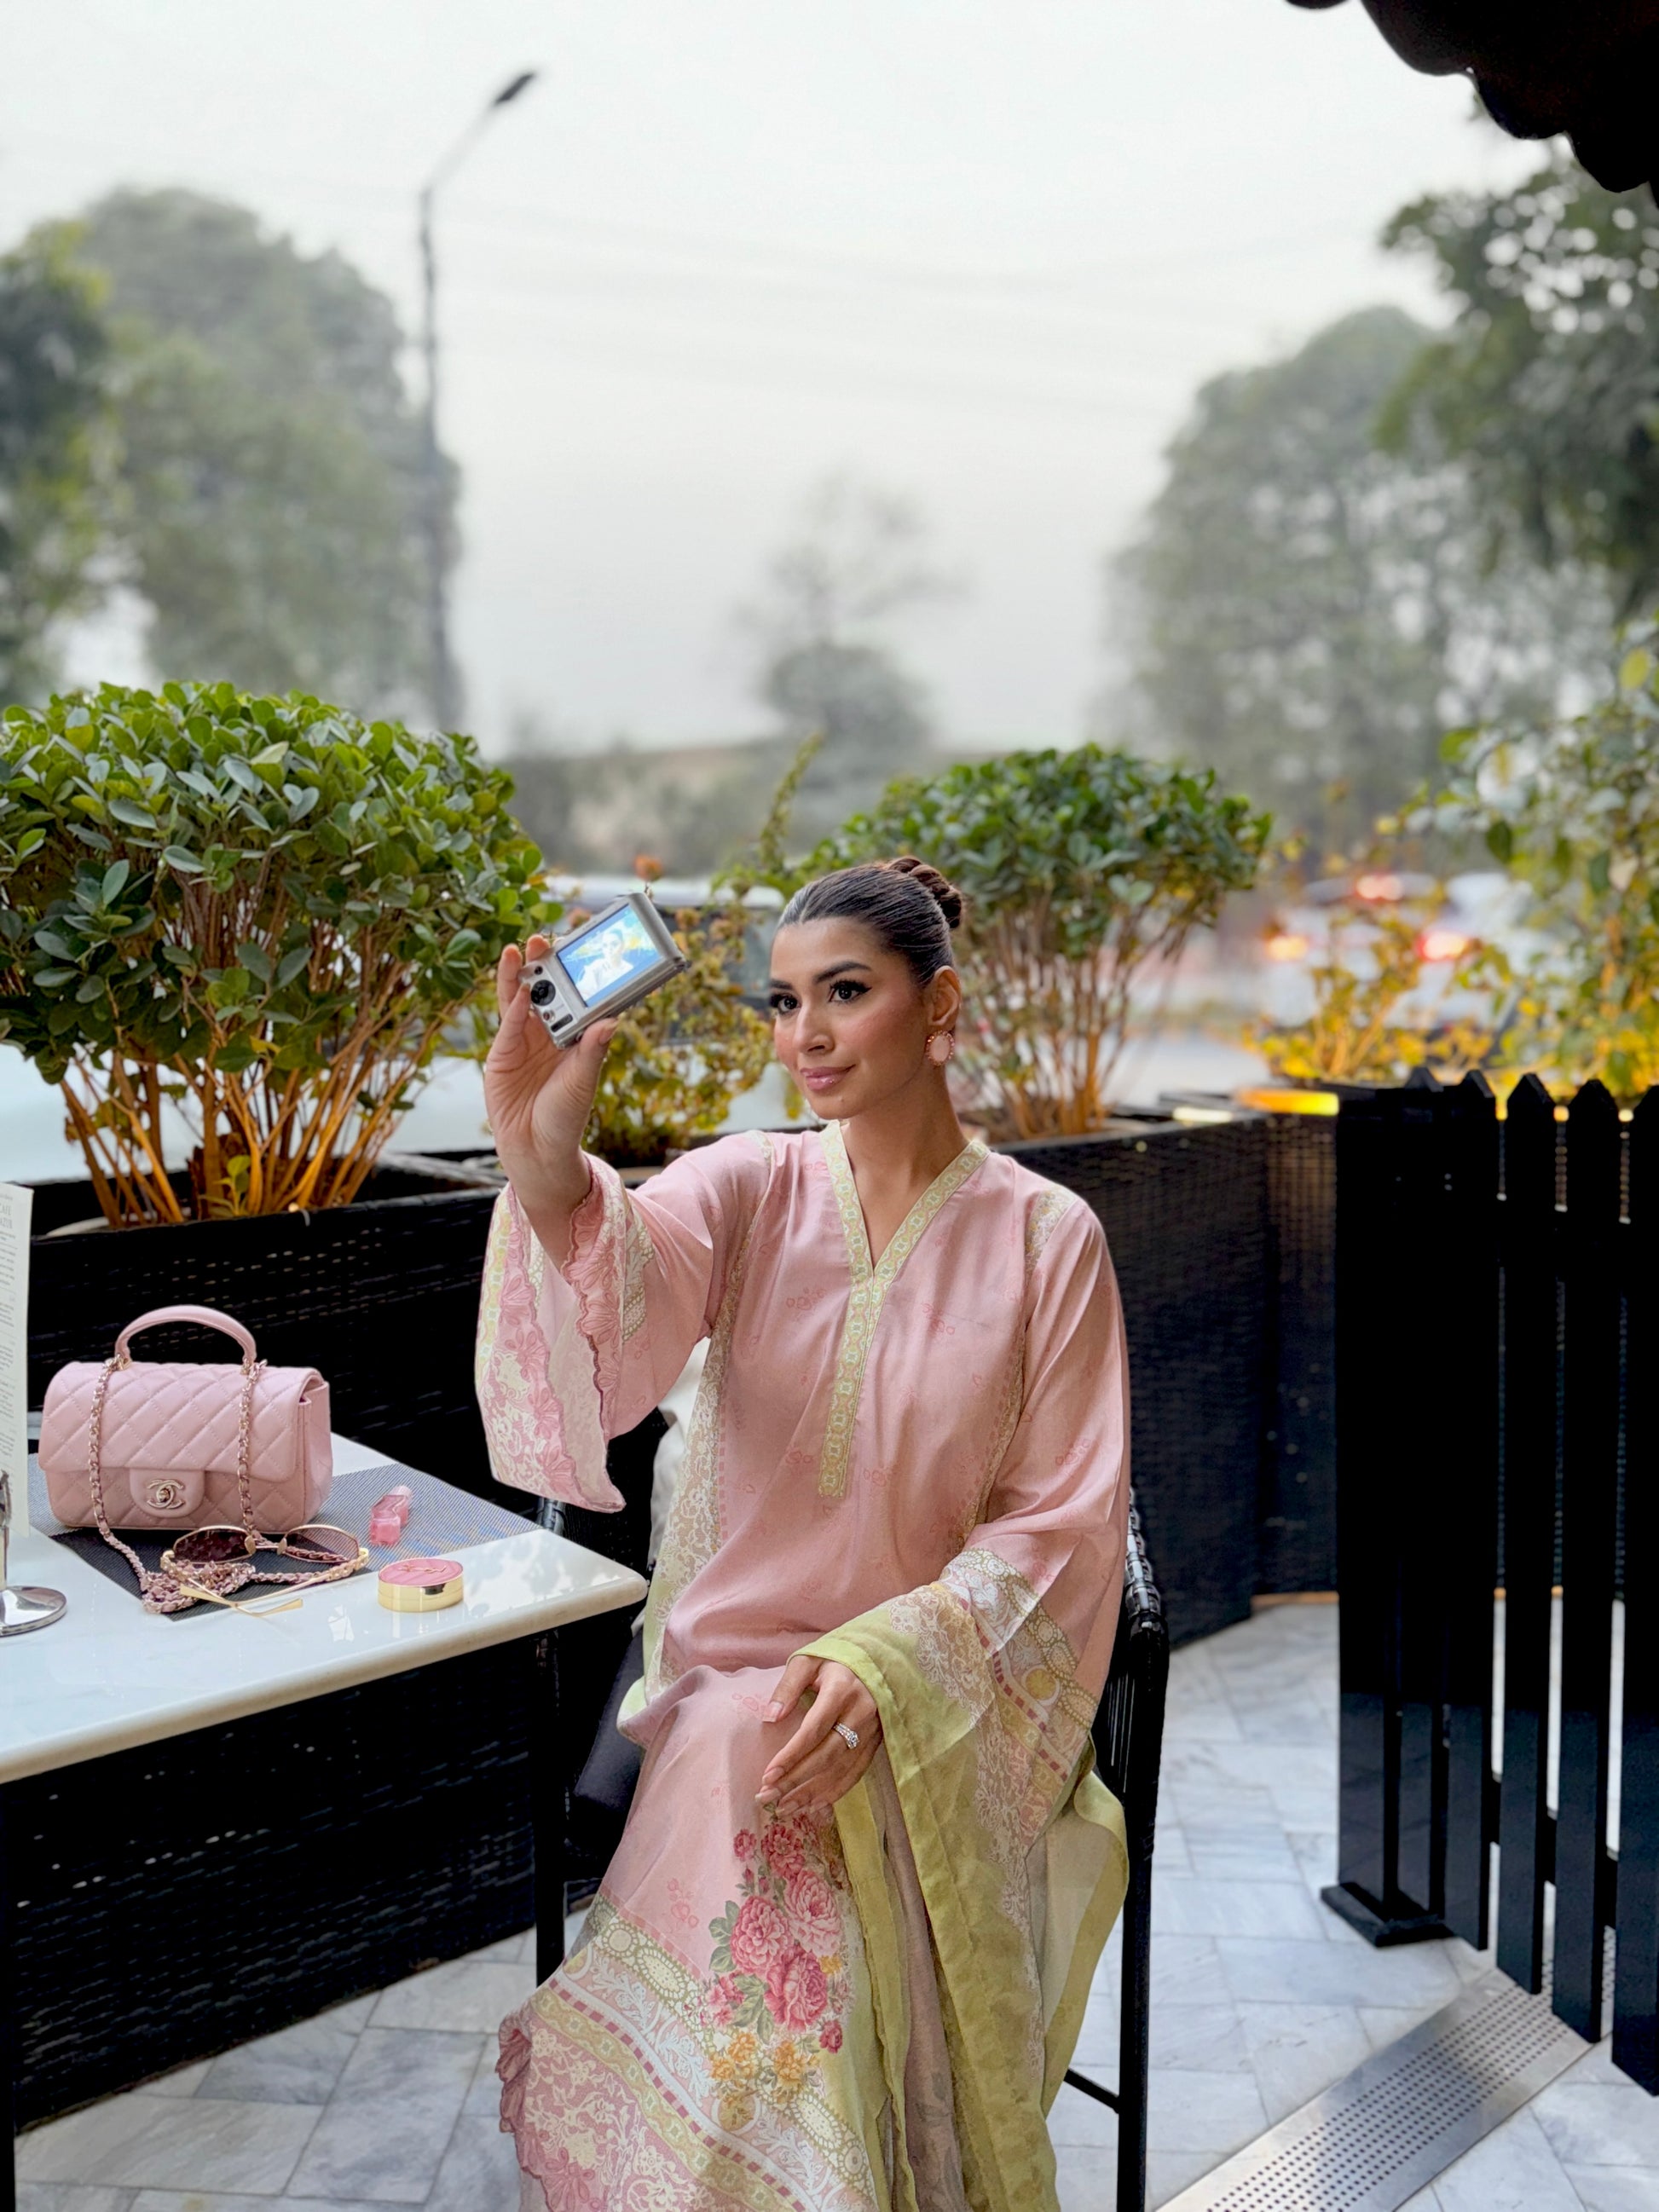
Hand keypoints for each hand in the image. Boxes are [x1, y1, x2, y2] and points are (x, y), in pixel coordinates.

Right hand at [483, 937, 616, 1241]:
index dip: (577, 974)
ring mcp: (523, 1042)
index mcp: (574, 1038)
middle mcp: (548, 1034)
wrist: (535, 1151)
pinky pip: (507, 1025)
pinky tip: (518, 989)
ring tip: (521, 948)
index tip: (582, 949)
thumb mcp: (582, 1083)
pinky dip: (512, 1006)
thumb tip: (612, 1021)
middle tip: (545, 938)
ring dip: (520, 975)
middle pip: (546, 991)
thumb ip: (592, 1051)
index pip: (576, 998)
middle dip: (544, 965)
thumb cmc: (564, 1119)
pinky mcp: (501, 1054)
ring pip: (520, 1000)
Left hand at [757, 1657, 880, 1816]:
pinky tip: (813, 1805)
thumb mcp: (808, 1661)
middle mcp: (860, 1713)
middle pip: (827, 1755)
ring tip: (785, 1808)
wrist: (877, 1660)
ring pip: (842, 1769)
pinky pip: (857, 1772)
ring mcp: (872, 1730)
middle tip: (769, 1797)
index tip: (767, 1775)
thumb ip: (788, 1686)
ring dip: (813, 1792)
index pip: (814, 1730)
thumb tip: (770, 1717)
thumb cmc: (835, 1660)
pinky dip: (836, 1792)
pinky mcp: (877, 1741)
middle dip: (796, 1780)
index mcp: (842, 1690)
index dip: (791, 1756)